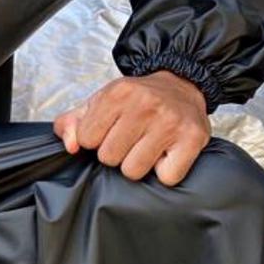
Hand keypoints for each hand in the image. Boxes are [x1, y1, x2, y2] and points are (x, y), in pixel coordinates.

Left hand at [53, 70, 210, 185]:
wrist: (180, 86)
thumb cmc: (135, 101)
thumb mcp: (98, 103)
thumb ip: (71, 124)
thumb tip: (71, 147)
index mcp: (117, 93)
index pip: (87, 139)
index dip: (96, 140)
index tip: (110, 131)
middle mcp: (145, 104)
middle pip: (109, 158)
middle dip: (116, 153)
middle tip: (131, 139)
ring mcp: (170, 122)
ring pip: (133, 171)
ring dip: (138, 164)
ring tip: (147, 146)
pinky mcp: (193, 139)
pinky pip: (166, 177)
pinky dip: (165, 171)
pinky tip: (166, 154)